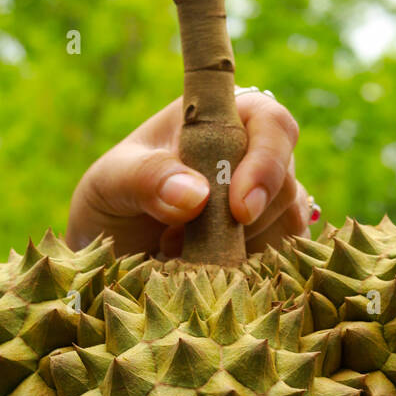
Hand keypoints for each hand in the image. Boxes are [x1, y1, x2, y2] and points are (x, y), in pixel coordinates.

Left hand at [67, 92, 311, 257]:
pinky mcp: (266, 243)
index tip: (239, 210)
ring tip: (185, 255)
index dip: (266, 163)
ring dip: (244, 250)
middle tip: (187, 245)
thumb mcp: (111, 181)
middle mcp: (251, 156)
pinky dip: (254, 272)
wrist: (108, 249)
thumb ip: (148, 178)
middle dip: (248, 221)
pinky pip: (283, 258)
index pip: (271, 124)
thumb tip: (197, 195)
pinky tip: (212, 274)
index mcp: (220, 121)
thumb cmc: (112, 199)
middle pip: (285, 182)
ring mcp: (264, 202)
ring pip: (287, 224)